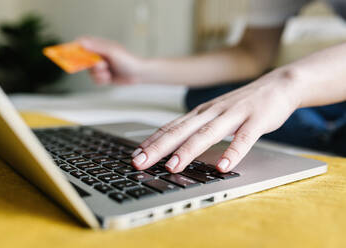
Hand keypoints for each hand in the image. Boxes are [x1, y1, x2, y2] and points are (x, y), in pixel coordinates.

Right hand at [78, 36, 143, 84]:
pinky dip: (101, 80)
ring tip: (108, 73)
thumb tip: (81, 42)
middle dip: (91, 66)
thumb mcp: (112, 52)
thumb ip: (96, 47)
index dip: (75, 47)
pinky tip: (109, 78)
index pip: (83, 43)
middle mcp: (98, 56)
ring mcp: (100, 67)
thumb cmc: (127, 60)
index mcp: (100, 46)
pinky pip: (95, 80)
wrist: (138, 74)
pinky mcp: (103, 76)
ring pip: (89, 72)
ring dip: (98, 75)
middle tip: (101, 66)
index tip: (70, 53)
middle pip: (83, 60)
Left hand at [131, 69, 299, 172]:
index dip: (152, 141)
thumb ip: (197, 128)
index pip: (171, 127)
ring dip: (188, 151)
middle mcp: (212, 112)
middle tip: (139, 163)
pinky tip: (223, 167)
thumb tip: (176, 145)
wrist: (278, 85)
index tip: (134, 156)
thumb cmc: (242, 104)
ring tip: (172, 167)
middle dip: (158, 148)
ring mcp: (233, 115)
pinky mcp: (256, 120)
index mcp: (201, 112)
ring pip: (207, 134)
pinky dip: (233, 152)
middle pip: (181, 131)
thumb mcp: (215, 113)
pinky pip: (244, 139)